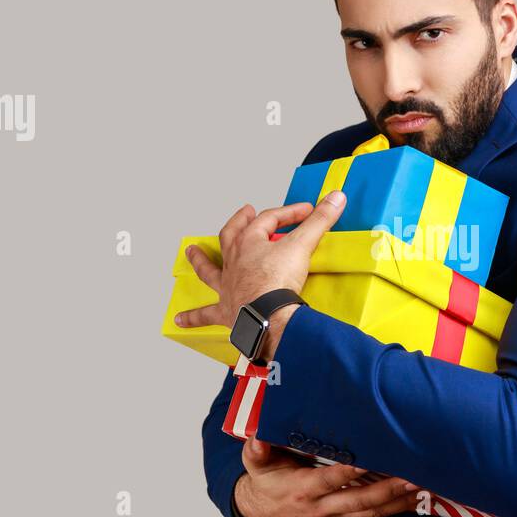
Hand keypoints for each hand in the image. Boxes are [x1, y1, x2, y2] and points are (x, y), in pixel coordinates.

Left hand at [174, 192, 346, 331]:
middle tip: (243, 213)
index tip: (308, 212)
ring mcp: (227, 286)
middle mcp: (234, 262)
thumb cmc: (280, 282)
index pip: (269, 220)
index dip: (289, 213)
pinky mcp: (226, 311)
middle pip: (231, 236)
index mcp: (249, 243)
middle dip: (238, 222)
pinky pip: (205, 314)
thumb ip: (320, 221)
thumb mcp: (302, 245)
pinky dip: (193, 317)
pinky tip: (180, 320)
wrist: (269, 315)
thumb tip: (336, 197)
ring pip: (209, 270)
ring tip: (191, 253)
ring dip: (199, 260)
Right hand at [234, 437, 420, 516]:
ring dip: (399, 501)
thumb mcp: (255, 463)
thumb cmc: (266, 481)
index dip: (349, 472)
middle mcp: (323, 507)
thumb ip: (257, 450)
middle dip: (388, 489)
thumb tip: (258, 436)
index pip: (330, 480)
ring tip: (423, 488)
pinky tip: (415, 499)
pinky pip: (373, 515)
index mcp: (303, 491)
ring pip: (372, 511)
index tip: (368, 460)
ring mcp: (336, 516)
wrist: (264, 512)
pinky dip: (395, 509)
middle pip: (360, 500)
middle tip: (412, 477)